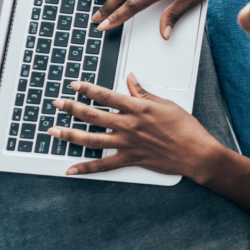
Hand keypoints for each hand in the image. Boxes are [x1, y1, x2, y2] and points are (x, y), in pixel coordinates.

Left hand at [48, 75, 223, 178]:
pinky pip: (104, 166)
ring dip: (70, 135)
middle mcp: (129, 126)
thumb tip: (130, 80)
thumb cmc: (185, 128)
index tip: (74, 85)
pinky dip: (86, 169)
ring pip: (92, 140)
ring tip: (54, 131)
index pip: (106, 96)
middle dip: (72, 108)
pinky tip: (71, 169)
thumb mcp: (165, 104)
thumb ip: (143, 93)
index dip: (88, 89)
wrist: (195, 152)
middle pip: (93, 116)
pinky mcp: (130, 159)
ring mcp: (128, 144)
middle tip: (57, 104)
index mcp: (138, 109)